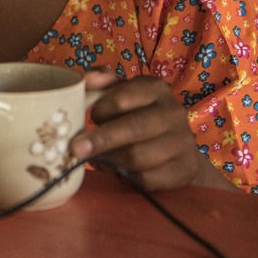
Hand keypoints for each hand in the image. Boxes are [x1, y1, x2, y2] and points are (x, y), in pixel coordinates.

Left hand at [69, 72, 233, 191]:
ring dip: (111, 160)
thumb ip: (103, 81)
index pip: (122, 98)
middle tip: (75, 149)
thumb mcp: (123, 93)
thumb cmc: (139, 115)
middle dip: (100, 140)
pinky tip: (119, 171)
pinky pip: (146, 179)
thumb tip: (86, 78)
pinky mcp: (182, 170)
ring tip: (98, 158)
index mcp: (156, 89)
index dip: (101, 110)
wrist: (177, 149)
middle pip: (133, 128)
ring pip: (137, 157)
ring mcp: (181, 143)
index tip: (90, 117)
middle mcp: (173, 113)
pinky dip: (126, 177)